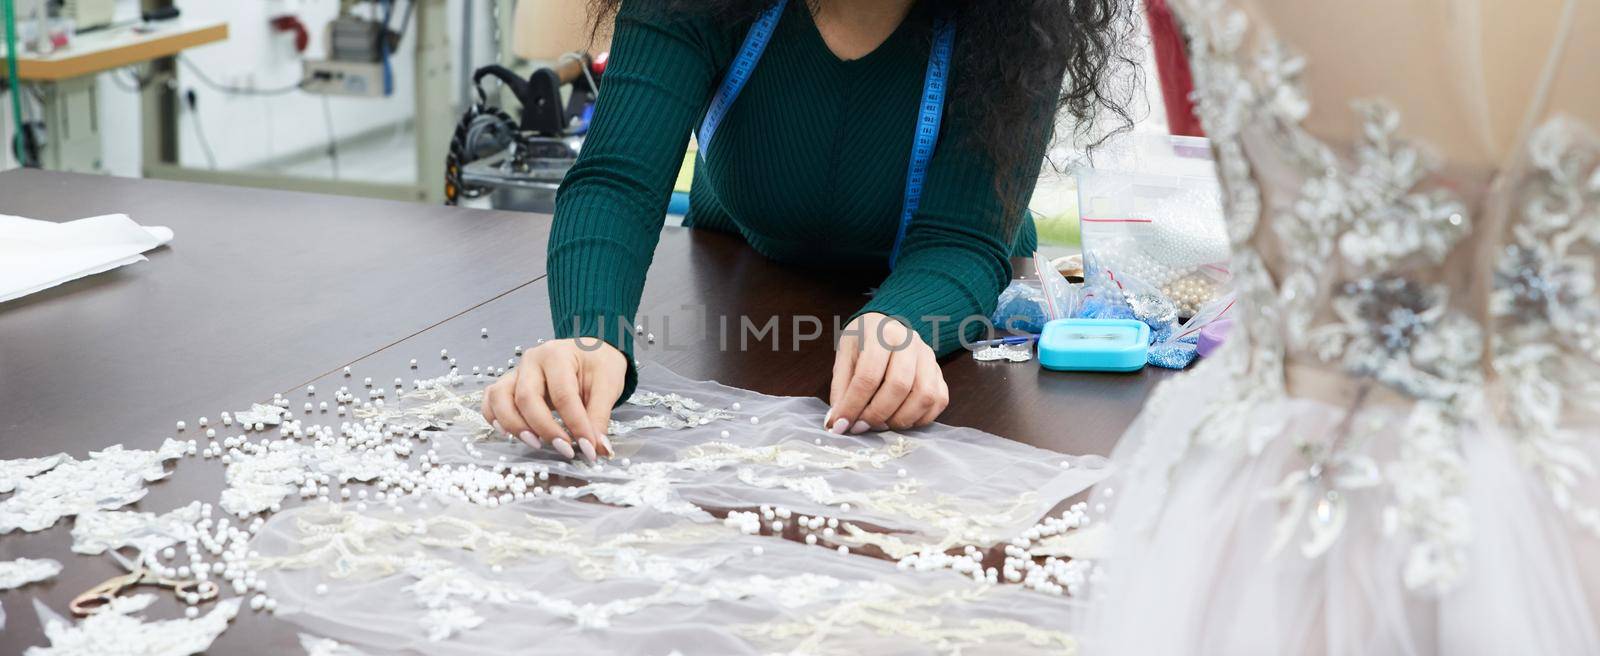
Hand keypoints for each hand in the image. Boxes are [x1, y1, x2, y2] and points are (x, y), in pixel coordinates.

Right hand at [481, 337, 626, 462]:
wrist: (590, 352)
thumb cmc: (597, 365)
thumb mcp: (607, 387)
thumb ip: (599, 418)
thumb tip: (598, 449)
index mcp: (558, 355)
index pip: (563, 395)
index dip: (575, 425)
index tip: (588, 448)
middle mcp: (531, 361)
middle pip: (526, 398)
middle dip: (545, 429)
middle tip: (566, 450)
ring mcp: (516, 372)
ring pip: (500, 398)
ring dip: (515, 425)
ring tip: (537, 444)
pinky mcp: (509, 384)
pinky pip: (491, 400)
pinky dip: (495, 418)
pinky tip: (510, 433)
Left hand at [825, 313, 948, 432]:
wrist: (886, 327)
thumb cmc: (863, 343)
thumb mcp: (844, 357)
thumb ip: (841, 389)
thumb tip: (838, 423)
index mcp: (881, 334)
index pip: (868, 375)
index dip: (854, 405)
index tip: (842, 425)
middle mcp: (910, 342)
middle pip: (899, 386)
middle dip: (877, 414)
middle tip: (861, 426)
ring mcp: (929, 357)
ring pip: (924, 396)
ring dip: (901, 419)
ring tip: (881, 424)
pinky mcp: (939, 372)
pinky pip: (938, 401)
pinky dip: (920, 418)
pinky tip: (902, 420)